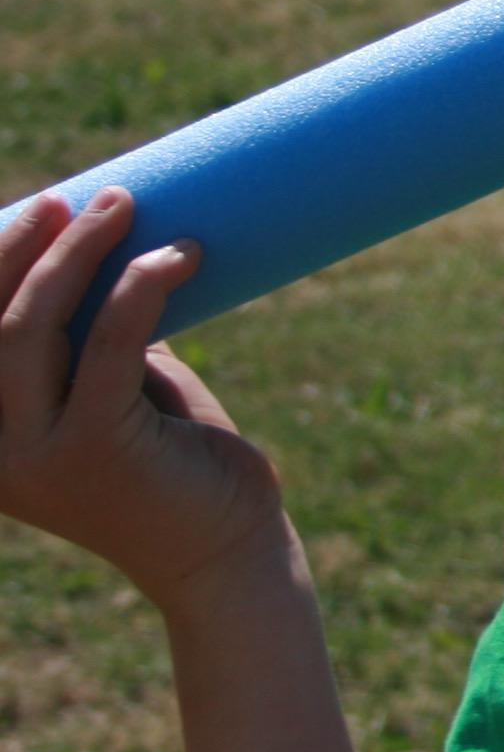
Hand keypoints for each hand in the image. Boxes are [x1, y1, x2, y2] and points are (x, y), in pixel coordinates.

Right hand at [0, 188, 290, 614]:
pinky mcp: (97, 451)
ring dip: (79, 254)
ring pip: (33, 329)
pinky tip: (180, 255)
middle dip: (27, 248)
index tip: (38, 206)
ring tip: (125, 206)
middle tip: (82, 199)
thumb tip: (98, 255)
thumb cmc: (180, 467)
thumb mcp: (115, 397)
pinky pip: (111, 345)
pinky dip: (140, 287)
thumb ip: (88, 346)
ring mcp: (37, 456)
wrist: (229, 552)